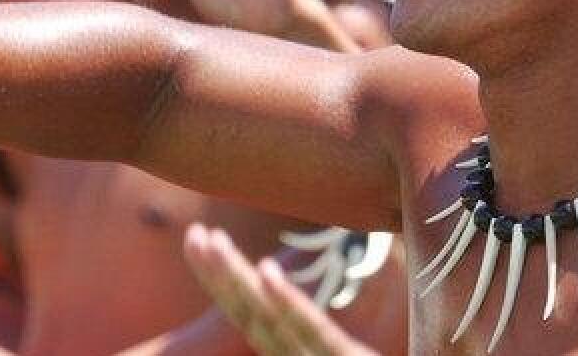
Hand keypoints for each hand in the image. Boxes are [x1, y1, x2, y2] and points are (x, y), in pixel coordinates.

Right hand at [184, 224, 377, 355]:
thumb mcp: (385, 353)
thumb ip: (341, 336)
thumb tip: (351, 280)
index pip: (264, 322)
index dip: (232, 285)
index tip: (208, 241)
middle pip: (256, 320)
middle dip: (220, 277)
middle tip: (192, 234)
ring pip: (274, 326)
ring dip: (236, 280)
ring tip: (208, 240)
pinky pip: (318, 338)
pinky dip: (290, 305)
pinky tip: (266, 271)